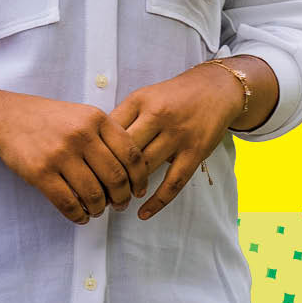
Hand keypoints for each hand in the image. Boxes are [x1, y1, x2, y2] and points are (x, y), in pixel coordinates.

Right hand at [0, 88, 148, 224]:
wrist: (9, 118)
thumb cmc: (52, 119)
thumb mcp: (84, 115)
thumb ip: (107, 136)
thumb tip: (131, 172)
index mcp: (97, 119)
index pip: (131, 153)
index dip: (140, 177)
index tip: (139, 189)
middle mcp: (81, 135)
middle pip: (115, 177)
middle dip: (122, 197)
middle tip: (121, 204)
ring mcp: (60, 154)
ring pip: (93, 194)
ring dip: (100, 210)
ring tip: (98, 211)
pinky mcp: (40, 173)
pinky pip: (68, 203)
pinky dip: (78, 216)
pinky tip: (81, 216)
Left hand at [110, 63, 246, 220]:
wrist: (216, 88)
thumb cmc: (173, 96)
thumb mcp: (145, 96)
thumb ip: (122, 118)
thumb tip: (95, 149)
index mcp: (140, 101)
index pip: (109, 131)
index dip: (95, 154)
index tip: (86, 171)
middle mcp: (158, 116)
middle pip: (124, 152)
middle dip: (109, 175)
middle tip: (98, 192)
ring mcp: (178, 134)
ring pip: (145, 169)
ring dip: (129, 189)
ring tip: (116, 201)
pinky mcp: (195, 151)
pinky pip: (173, 182)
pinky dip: (157, 201)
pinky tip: (143, 213)